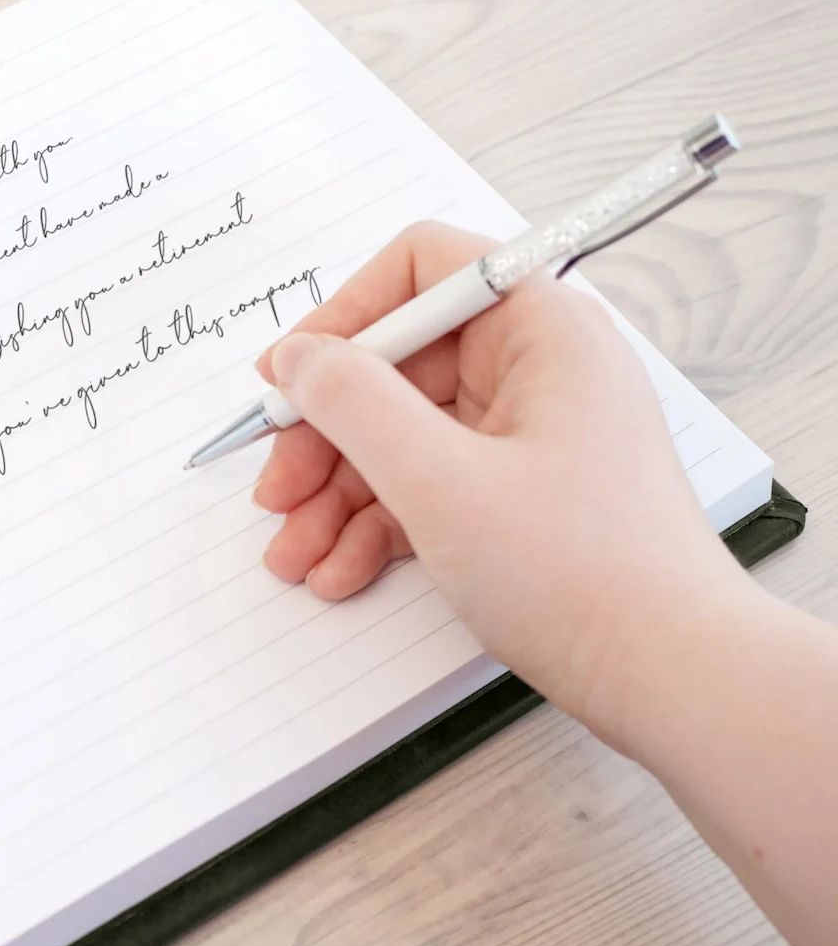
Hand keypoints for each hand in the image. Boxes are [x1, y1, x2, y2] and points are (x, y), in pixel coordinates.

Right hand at [253, 221, 745, 745]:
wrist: (668, 674)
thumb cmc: (581, 573)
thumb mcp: (439, 481)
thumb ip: (354, 405)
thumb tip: (298, 357)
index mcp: (541, 330)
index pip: (420, 271)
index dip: (341, 320)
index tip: (285, 380)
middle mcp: (538, 368)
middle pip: (396, 368)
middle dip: (324, 435)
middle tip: (276, 492)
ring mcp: (530, 434)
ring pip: (403, 436)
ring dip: (337, 493)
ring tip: (292, 554)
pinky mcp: (522, 494)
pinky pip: (429, 486)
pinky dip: (378, 526)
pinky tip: (338, 572)